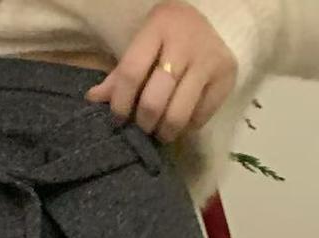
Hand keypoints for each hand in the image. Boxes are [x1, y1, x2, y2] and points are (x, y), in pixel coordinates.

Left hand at [85, 3, 237, 142]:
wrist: (214, 25)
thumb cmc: (168, 39)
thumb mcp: (143, 46)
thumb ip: (120, 73)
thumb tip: (92, 99)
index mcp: (159, 28)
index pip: (131, 73)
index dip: (120, 102)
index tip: (118, 118)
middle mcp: (186, 43)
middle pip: (155, 100)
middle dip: (143, 122)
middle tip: (142, 127)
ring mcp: (209, 60)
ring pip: (179, 115)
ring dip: (164, 131)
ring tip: (159, 131)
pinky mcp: (226, 78)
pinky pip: (199, 118)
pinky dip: (186, 127)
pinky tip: (181, 120)